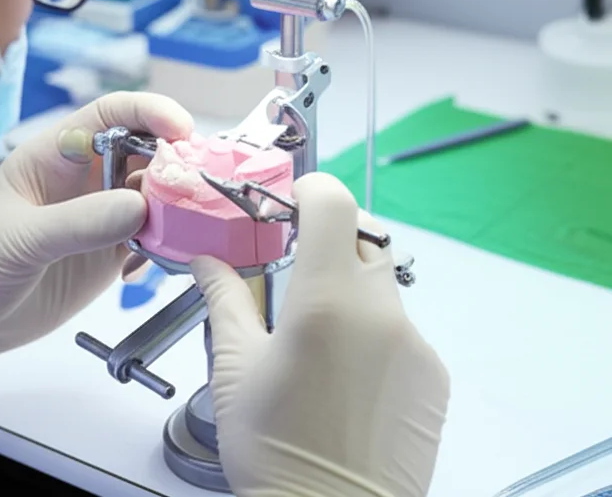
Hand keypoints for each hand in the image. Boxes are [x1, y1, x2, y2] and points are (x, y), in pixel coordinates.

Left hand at [0, 92, 192, 383]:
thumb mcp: (18, 241)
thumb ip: (77, 224)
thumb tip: (139, 206)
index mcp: (53, 156)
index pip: (109, 116)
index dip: (148, 113)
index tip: (181, 129)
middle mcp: (83, 180)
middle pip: (145, 153)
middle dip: (175, 164)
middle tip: (196, 191)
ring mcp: (99, 218)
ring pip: (154, 197)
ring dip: (176, 208)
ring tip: (186, 231)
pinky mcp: (108, 255)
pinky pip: (151, 239)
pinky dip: (167, 245)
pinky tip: (159, 263)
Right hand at [191, 172, 449, 496]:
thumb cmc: (275, 449)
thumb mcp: (236, 368)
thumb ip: (225, 299)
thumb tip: (207, 262)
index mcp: (326, 301)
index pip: (333, 204)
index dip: (311, 191)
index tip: (292, 203)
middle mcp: (381, 313)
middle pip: (362, 241)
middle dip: (328, 242)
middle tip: (295, 269)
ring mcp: (415, 344)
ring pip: (380, 290)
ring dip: (348, 294)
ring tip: (314, 342)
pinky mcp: (432, 375)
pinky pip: (401, 332)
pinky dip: (372, 335)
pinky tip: (344, 376)